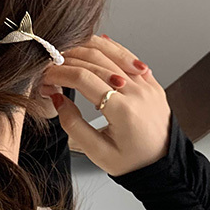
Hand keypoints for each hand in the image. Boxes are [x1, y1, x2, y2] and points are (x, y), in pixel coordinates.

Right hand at [40, 34, 170, 176]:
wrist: (164, 164)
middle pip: (95, 60)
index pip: (83, 78)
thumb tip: (57, 98)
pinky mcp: (151, 81)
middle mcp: (137, 92)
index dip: (59, 73)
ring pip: (111, 52)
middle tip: (50, 67)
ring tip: (66, 54)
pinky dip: (108, 48)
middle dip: (66, 60)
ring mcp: (146, 84)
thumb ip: (73, 125)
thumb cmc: (133, 162)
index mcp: (124, 111)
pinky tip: (94, 44)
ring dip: (84, 48)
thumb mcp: (98, 153)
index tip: (45, 76)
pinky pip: (127, 56)